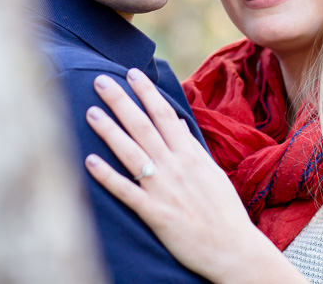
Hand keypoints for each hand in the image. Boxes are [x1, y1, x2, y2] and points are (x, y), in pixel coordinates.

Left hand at [85, 69, 307, 283]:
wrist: (233, 249)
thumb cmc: (224, 212)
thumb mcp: (212, 173)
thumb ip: (193, 149)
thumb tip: (180, 126)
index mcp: (191, 155)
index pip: (165, 114)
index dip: (147, 92)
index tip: (132, 73)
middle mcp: (176, 166)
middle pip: (143, 126)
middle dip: (121, 101)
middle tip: (100, 81)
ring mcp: (164, 189)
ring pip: (131, 152)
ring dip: (109, 130)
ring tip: (90, 112)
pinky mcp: (155, 213)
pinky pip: (127, 191)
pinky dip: (107, 176)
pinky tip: (89, 160)